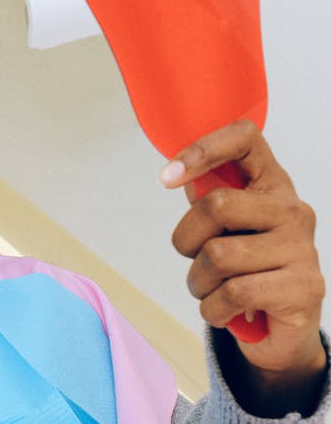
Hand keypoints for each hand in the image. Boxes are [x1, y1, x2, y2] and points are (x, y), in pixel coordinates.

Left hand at [161, 120, 326, 410]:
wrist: (280, 332)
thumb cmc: (245, 273)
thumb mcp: (224, 230)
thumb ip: (207, 201)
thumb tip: (180, 176)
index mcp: (272, 186)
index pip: (245, 139)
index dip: (201, 150)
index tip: (167, 177)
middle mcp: (293, 211)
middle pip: (216, 205)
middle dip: (186, 240)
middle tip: (196, 260)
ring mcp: (302, 249)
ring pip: (218, 255)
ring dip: (198, 282)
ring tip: (214, 290)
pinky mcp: (303, 289)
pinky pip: (233, 293)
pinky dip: (213, 309)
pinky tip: (227, 311)